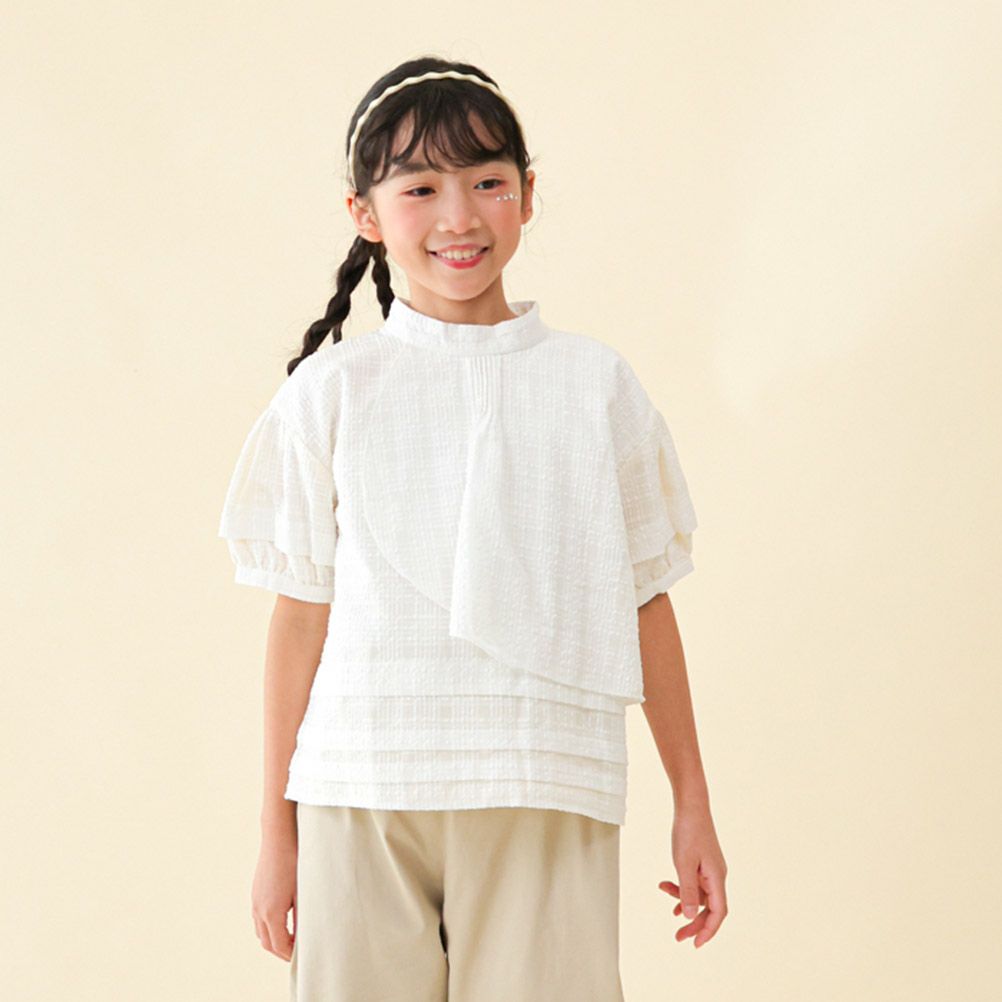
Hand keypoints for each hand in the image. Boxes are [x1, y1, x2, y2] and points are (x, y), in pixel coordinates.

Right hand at [251, 834, 298, 960]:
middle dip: (281, 951)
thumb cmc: (295, 861)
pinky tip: (283, 921)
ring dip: (274, 939)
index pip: (279, 945)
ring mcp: (255, 901)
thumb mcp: (302, 891)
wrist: (279, 838)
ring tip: (292, 938)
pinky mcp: (256, 893)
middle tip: (298, 953)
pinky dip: (269, 927)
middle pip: (267, 943)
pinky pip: (258, 919)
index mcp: (271, 912)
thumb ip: (302, 917)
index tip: (304, 956)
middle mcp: (259, 910)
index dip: (290, 954)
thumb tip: (306, 935)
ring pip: (261, 932)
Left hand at [658, 804, 727, 947]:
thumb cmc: (688, 832)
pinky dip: (682, 888)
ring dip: (684, 902)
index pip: (718, 912)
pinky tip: (667, 889)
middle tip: (678, 937)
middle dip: (694, 923)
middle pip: (709, 908)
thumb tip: (689, 916)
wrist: (691, 805)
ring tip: (667, 906)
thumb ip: (686, 891)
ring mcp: (710, 869)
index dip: (708, 930)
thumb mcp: (683, 863)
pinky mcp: (702, 863)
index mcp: (717, 878)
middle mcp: (717, 876)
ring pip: (700, 895)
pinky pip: (695, 883)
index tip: (696, 944)